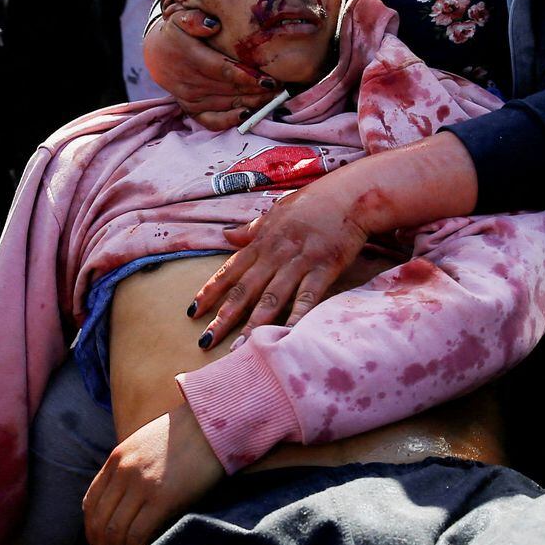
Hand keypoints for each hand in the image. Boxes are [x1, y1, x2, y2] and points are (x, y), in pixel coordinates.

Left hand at [83, 401, 223, 544]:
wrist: (216, 422)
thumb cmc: (191, 434)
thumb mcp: (150, 443)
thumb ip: (135, 465)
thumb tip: (132, 496)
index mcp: (118, 459)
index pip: (91, 502)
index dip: (92, 529)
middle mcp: (124, 472)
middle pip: (99, 520)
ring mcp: (141, 485)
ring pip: (114, 531)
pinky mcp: (162, 498)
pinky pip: (137, 534)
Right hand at [142, 0, 277, 128]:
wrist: (155, 53)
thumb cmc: (175, 32)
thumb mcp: (179, 17)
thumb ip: (194, 19)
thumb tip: (213, 25)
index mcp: (190, 57)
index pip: (224, 70)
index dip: (248, 77)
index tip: (270, 79)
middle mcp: (190, 81)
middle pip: (230, 89)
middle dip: (257, 91)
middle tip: (281, 89)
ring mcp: (189, 97)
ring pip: (225, 105)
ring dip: (251, 104)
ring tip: (272, 99)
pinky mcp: (190, 109)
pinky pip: (210, 121)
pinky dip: (229, 121)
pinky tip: (247, 114)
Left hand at [191, 177, 369, 347]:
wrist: (351, 195)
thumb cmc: (314, 202)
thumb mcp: (276, 212)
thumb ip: (251, 229)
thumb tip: (225, 235)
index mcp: (262, 241)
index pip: (229, 270)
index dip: (210, 292)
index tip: (193, 312)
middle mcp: (275, 253)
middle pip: (244, 290)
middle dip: (224, 317)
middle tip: (206, 342)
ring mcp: (299, 261)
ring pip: (271, 298)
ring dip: (254, 325)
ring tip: (240, 349)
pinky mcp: (324, 268)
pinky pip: (307, 297)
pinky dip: (296, 317)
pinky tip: (285, 336)